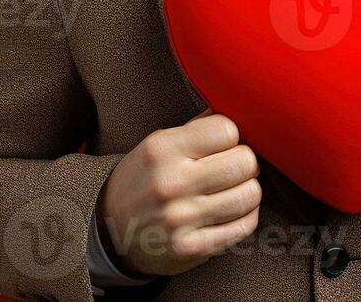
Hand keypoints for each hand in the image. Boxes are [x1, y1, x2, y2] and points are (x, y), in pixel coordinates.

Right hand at [96, 109, 261, 276]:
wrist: (110, 232)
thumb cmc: (144, 180)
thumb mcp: (158, 145)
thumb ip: (197, 129)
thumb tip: (239, 112)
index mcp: (162, 149)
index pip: (227, 130)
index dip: (231, 136)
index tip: (222, 145)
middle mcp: (171, 183)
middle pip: (245, 162)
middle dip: (244, 162)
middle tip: (232, 168)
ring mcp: (182, 218)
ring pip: (250, 194)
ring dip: (247, 190)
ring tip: (233, 189)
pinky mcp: (192, 247)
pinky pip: (244, 226)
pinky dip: (245, 216)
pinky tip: (230, 212)